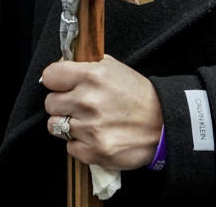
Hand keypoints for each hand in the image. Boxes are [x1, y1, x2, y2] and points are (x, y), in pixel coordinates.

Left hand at [41, 55, 162, 168]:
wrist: (166, 124)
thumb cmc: (137, 94)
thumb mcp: (113, 68)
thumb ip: (84, 64)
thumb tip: (59, 65)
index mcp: (92, 76)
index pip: (50, 76)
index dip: (56, 81)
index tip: (63, 85)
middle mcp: (88, 101)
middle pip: (50, 103)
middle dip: (62, 104)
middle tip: (78, 105)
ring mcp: (91, 128)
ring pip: (55, 126)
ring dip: (67, 125)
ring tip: (86, 122)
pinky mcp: (96, 151)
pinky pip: (69, 148)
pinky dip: (80, 145)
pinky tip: (94, 137)